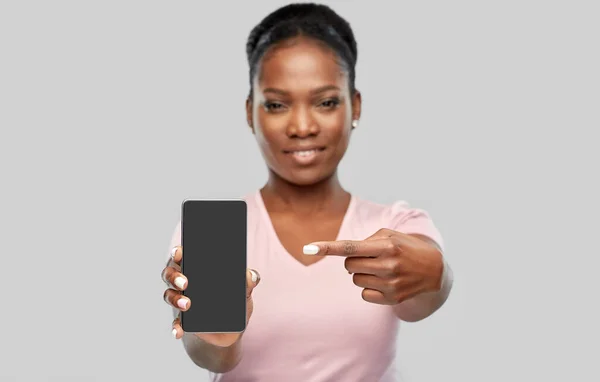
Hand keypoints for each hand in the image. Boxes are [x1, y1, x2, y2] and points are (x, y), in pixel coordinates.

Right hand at [161, 246, 260, 346]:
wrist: (232, 329)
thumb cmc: (235, 301)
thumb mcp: (244, 291)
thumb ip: (248, 281)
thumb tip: (251, 275)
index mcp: (196, 268)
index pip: (182, 255)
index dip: (177, 252)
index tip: (178, 252)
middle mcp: (184, 282)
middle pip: (170, 274)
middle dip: (174, 277)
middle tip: (185, 283)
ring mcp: (181, 301)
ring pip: (169, 295)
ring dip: (175, 299)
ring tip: (187, 304)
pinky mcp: (183, 321)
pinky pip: (175, 322)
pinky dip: (175, 327)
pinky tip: (178, 331)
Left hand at [305, 229, 443, 304]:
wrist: (433, 269)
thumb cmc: (404, 247)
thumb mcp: (389, 235)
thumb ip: (365, 241)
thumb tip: (344, 255)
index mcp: (386, 246)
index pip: (350, 247)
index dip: (327, 248)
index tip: (308, 248)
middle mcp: (388, 265)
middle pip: (348, 265)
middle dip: (353, 261)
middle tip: (371, 258)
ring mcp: (390, 284)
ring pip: (355, 280)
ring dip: (362, 274)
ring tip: (382, 269)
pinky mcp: (392, 299)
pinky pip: (364, 294)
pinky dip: (370, 288)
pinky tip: (385, 282)